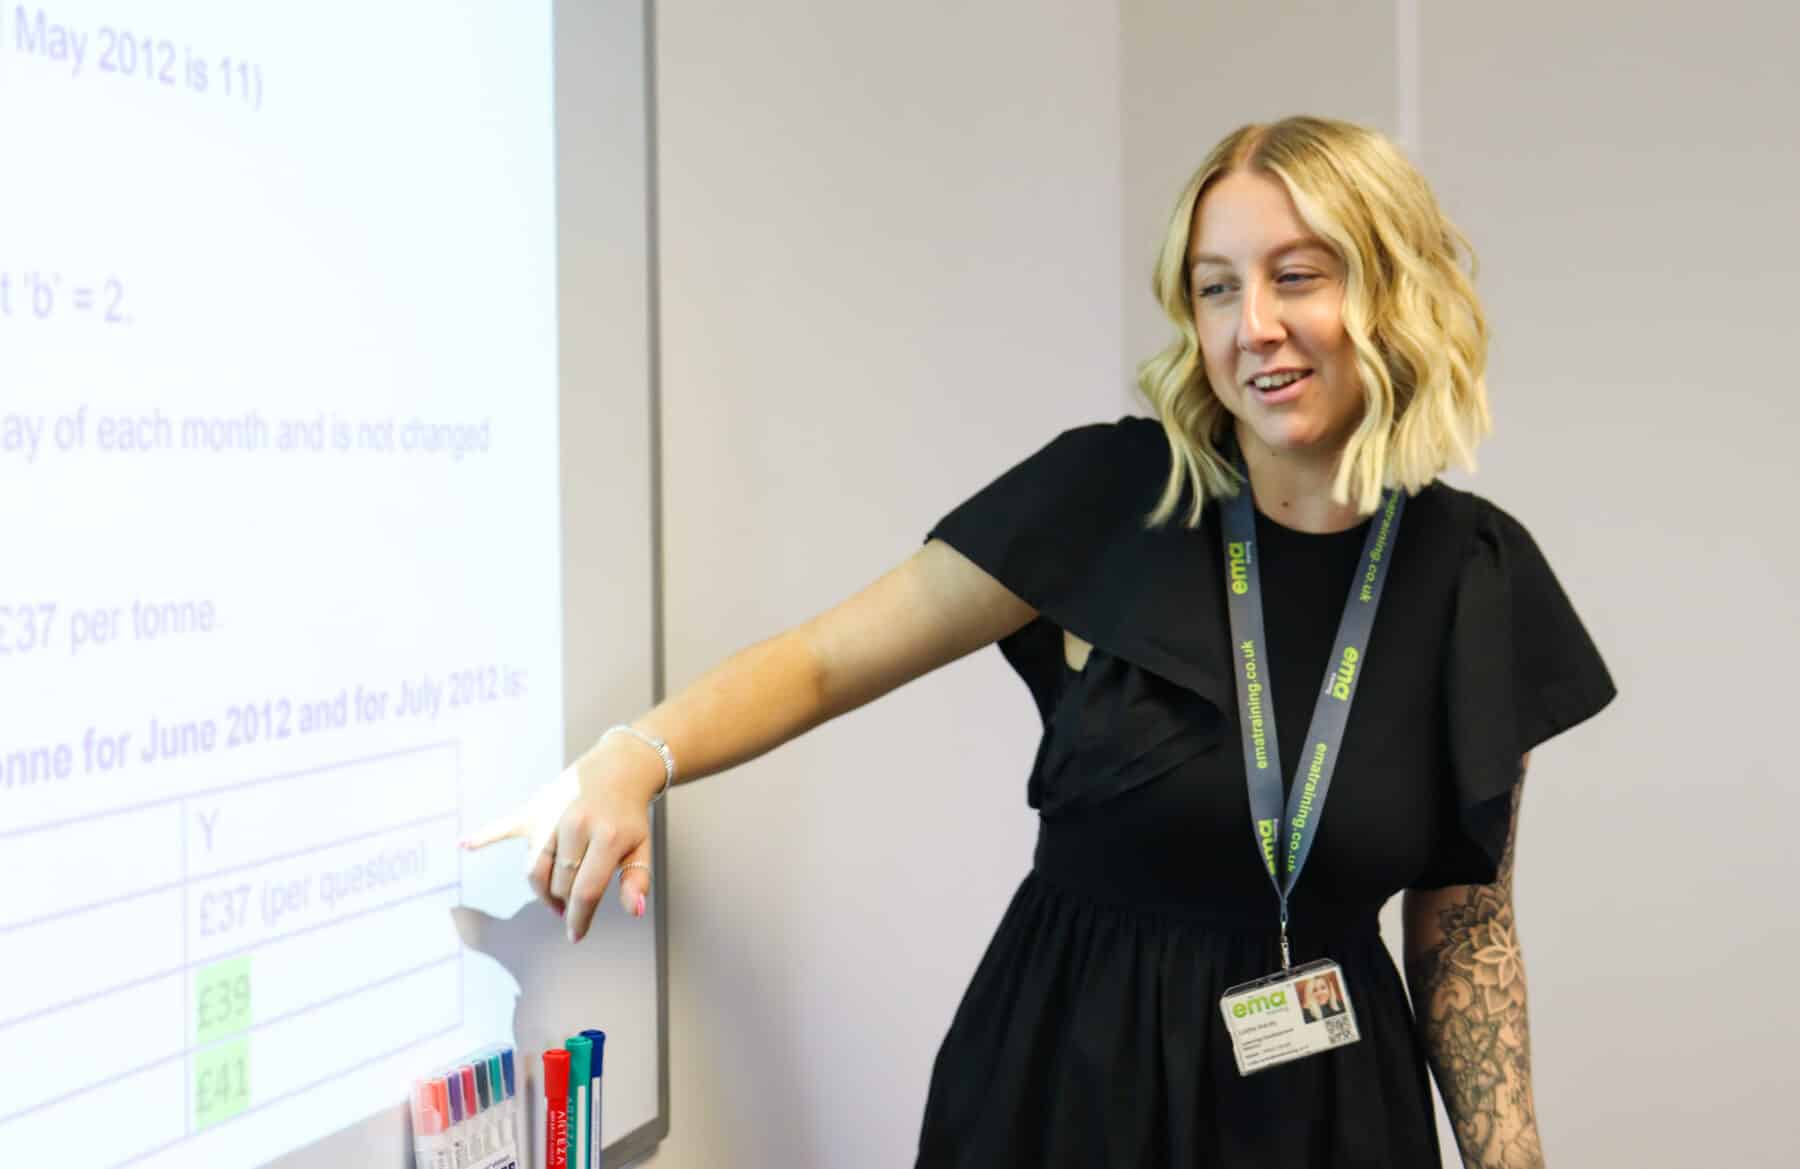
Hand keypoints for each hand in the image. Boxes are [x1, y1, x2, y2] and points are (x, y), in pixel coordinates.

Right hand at [460, 744, 657, 942]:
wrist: (618, 770)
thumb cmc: (629, 816)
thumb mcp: (641, 848)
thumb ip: (636, 881)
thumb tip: (633, 912)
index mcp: (606, 837)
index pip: (585, 891)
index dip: (579, 919)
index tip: (576, 935)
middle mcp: (576, 826)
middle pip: (559, 884)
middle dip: (566, 900)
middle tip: (575, 902)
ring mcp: (552, 818)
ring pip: (535, 870)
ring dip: (543, 890)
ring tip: (556, 899)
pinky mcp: (535, 811)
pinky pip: (505, 827)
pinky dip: (484, 836)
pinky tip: (465, 843)